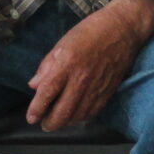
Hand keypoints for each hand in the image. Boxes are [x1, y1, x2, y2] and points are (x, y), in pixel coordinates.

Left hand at [27, 0, 153, 131]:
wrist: (122, 29)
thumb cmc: (90, 31)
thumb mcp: (62, 43)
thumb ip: (47, 66)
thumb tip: (34, 85)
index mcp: (66, 64)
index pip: (47, 93)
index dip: (37, 109)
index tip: (31, 117)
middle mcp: (81, 79)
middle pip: (63, 112)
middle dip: (50, 123)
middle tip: (44, 124)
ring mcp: (96, 87)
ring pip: (78, 116)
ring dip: (66, 123)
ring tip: (58, 121)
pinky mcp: (108, 92)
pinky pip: (93, 112)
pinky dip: (82, 118)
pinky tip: (76, 115)